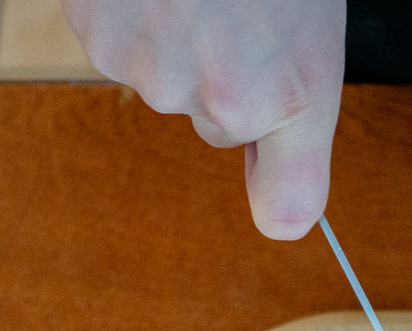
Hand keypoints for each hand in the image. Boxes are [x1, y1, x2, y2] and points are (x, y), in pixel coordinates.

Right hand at [63, 0, 344, 238]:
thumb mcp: (315, 49)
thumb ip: (296, 152)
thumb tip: (281, 228)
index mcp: (291, 100)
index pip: (285, 200)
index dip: (283, 165)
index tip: (279, 154)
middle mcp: (217, 104)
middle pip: (214, 116)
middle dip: (226, 67)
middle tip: (242, 4)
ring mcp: (151, 70)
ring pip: (163, 74)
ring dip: (176, 32)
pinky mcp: (96, 35)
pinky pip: (119, 43)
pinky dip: (132, 11)